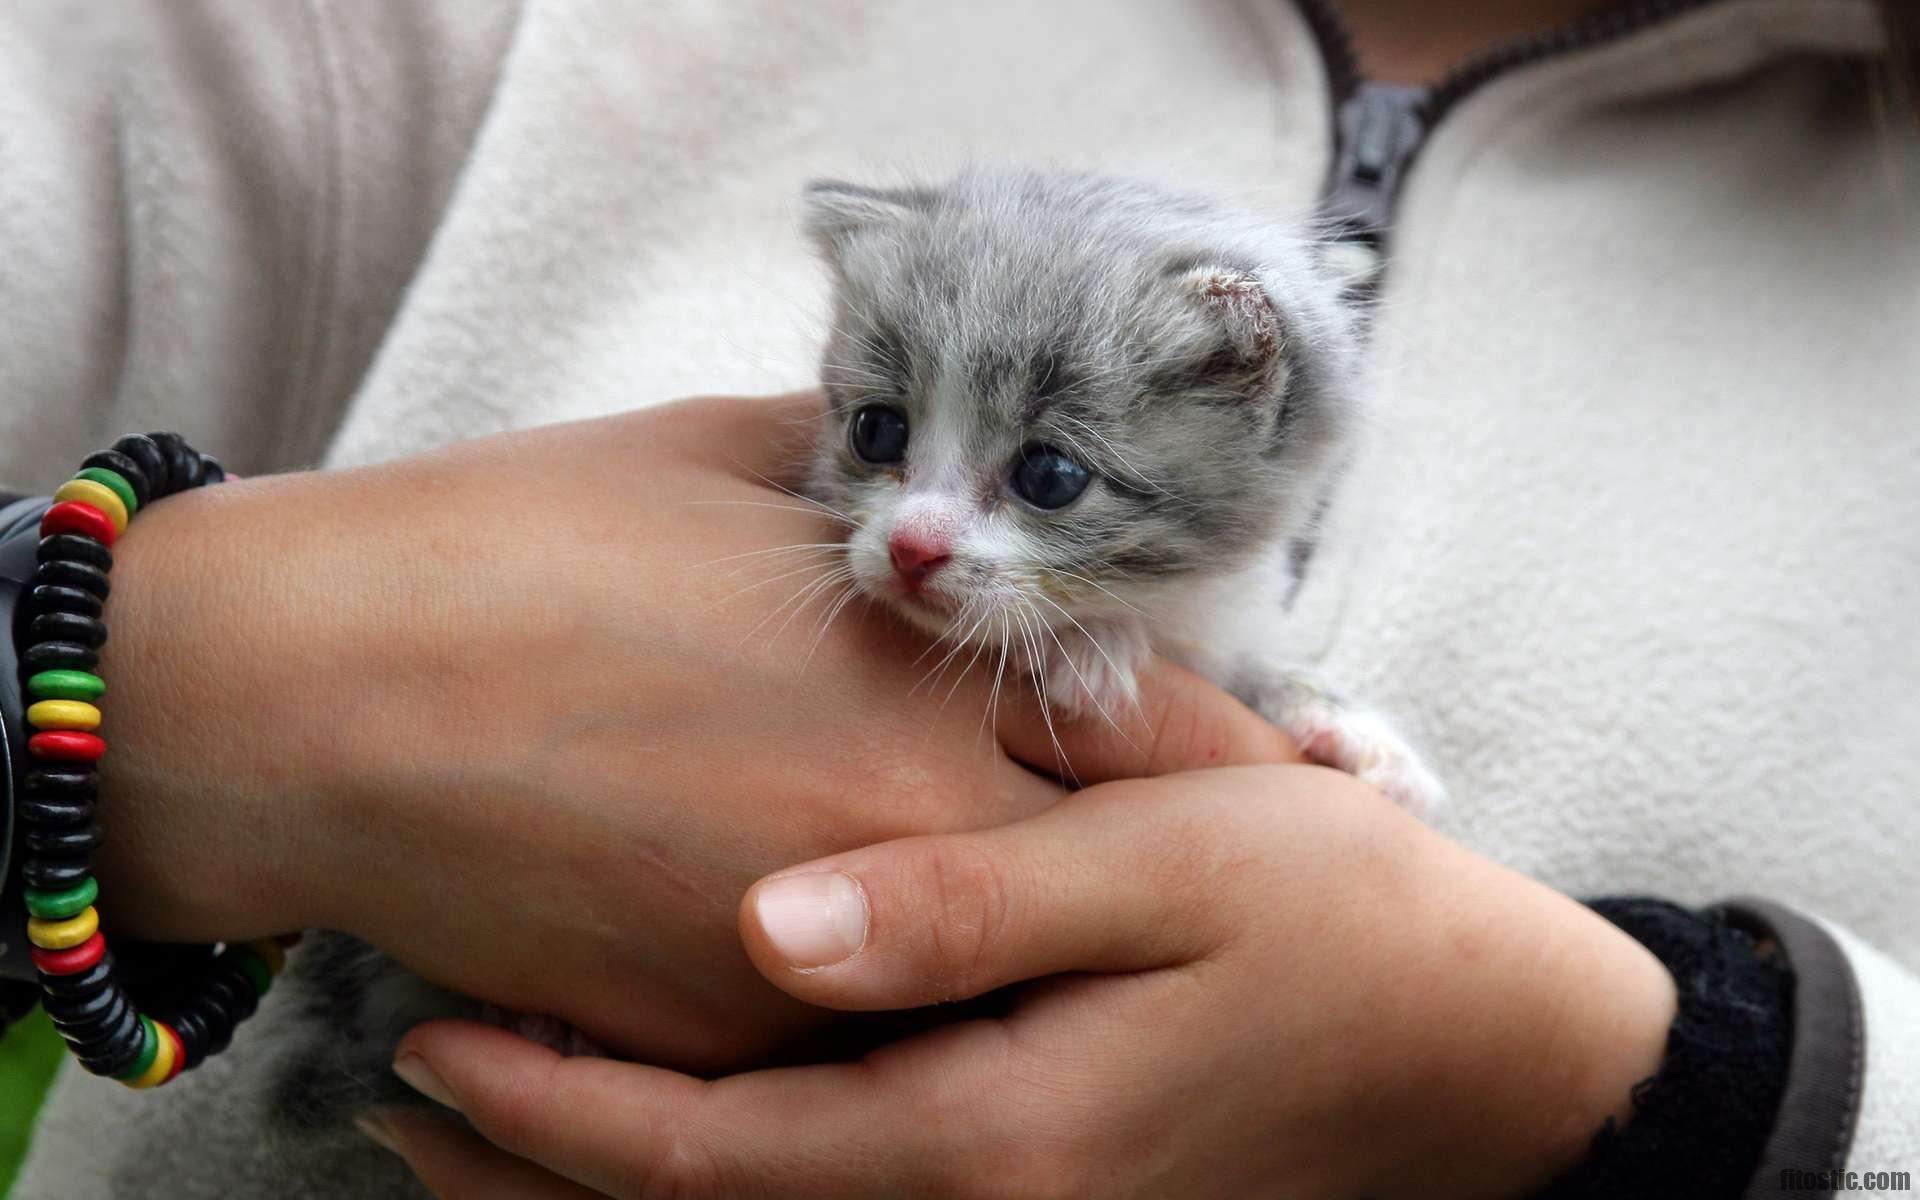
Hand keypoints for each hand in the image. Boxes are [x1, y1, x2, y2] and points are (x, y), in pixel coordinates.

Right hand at [89, 393, 1296, 1068]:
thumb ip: (881, 489)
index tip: (1308, 765)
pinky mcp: (719, 1054)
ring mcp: (818, 968)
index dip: (1244, 751)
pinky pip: (862, 1057)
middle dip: (1193, 884)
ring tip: (1128, 966)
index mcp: (926, 684)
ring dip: (1067, 974)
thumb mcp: (731, 466)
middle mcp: (906, 843)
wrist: (324, 694)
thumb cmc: (523, 547)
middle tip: (1256, 888)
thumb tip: (949, 496)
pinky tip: (940, 1004)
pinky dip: (917, 1028)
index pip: (1157, 731)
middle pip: (1117, 887)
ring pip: (1006, 1001)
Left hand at [375, 770, 1677, 1196]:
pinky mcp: (1036, 1198)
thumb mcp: (1170, 862)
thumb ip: (966, 902)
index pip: (715, 1157)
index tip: (433, 1040)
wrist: (1476, 1048)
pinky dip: (722, 1184)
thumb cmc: (1334, 919)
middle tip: (402, 1099)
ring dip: (607, 1190)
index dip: (558, 1108)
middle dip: (541, 1173)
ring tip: (475, 1140)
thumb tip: (763, 924)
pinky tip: (675, 1137)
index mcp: (993, 1133)